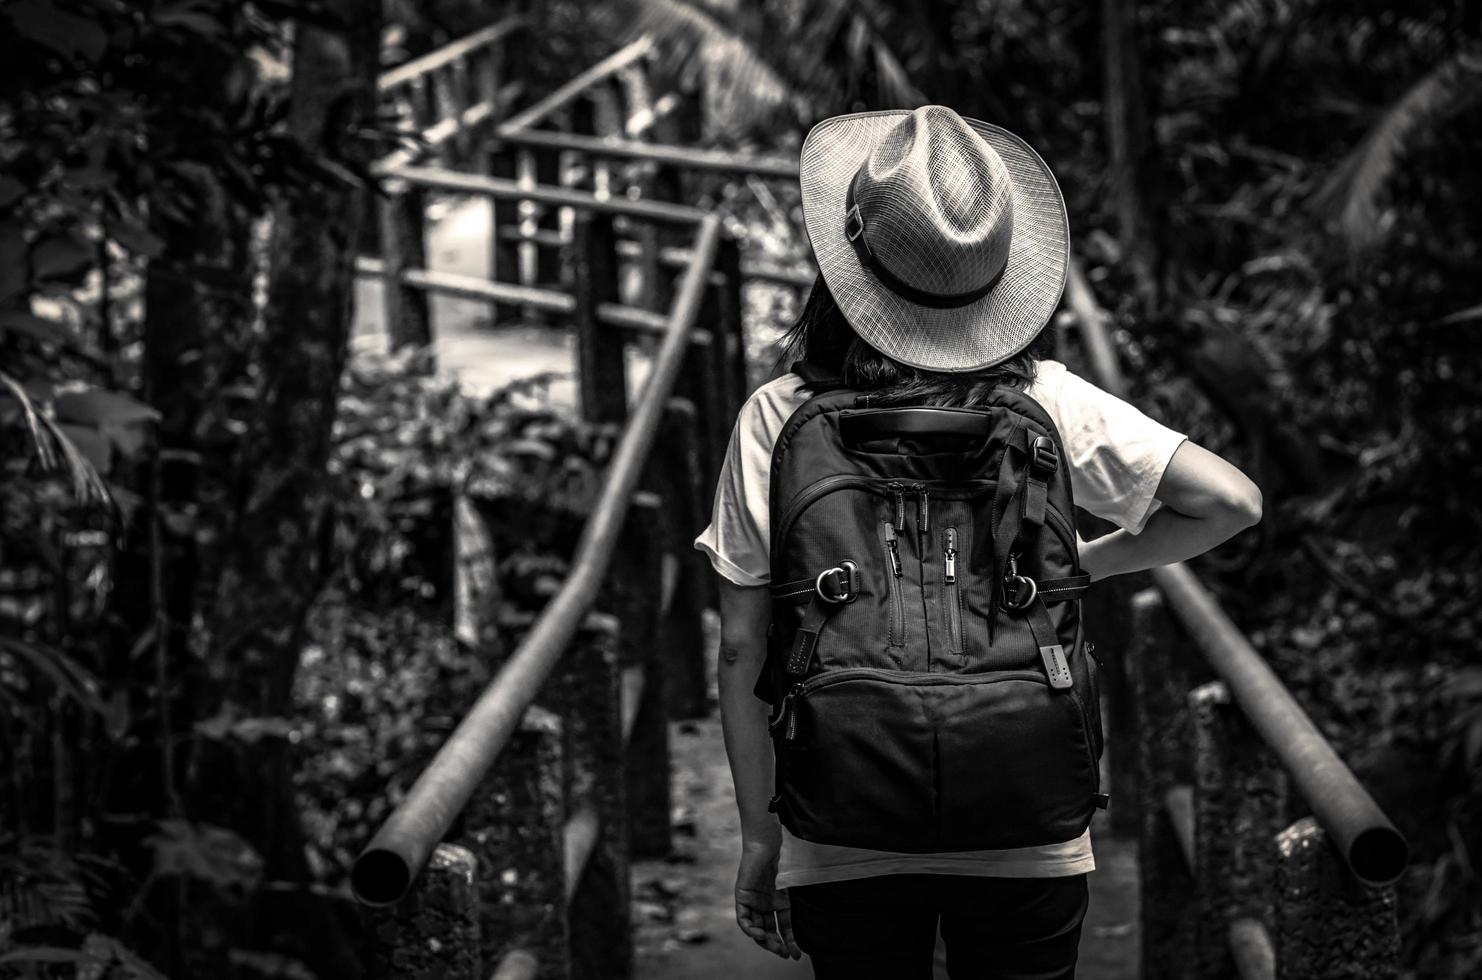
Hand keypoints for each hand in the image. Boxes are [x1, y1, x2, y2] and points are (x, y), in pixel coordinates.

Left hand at [735, 840, 800, 959]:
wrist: (769, 843)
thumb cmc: (786, 857)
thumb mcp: (795, 885)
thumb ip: (801, 899)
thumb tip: (821, 916)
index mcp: (778, 901)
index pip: (782, 927)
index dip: (790, 941)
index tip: (797, 954)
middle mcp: (765, 904)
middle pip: (769, 931)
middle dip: (777, 945)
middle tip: (786, 954)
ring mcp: (753, 901)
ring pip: (756, 929)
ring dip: (765, 941)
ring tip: (775, 948)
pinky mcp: (742, 896)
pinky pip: (743, 920)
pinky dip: (750, 930)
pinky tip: (760, 935)